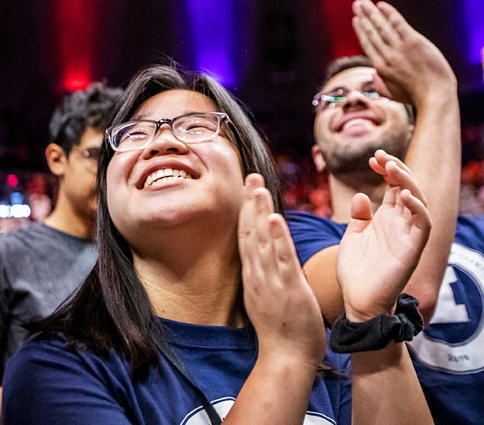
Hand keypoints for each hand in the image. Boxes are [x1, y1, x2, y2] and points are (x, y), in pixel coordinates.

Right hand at [238, 174, 325, 364]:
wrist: (285, 359)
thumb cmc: (282, 329)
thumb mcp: (269, 295)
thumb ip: (267, 274)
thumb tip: (268, 257)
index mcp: (255, 275)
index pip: (248, 237)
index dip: (247, 211)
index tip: (248, 188)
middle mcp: (257, 274)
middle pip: (250, 233)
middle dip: (250, 204)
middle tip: (250, 176)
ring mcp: (270, 281)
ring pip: (262, 241)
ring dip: (259, 213)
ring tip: (257, 188)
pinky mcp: (287, 289)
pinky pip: (281, 260)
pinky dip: (277, 239)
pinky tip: (274, 219)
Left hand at [336, 150, 431, 320]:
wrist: (357, 301)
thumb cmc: (356, 271)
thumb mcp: (353, 237)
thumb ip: (359, 217)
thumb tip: (363, 196)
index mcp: (386, 219)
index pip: (394, 186)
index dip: (387, 169)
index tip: (372, 158)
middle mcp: (400, 224)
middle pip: (408, 187)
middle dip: (397, 168)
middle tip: (380, 156)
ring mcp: (407, 235)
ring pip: (419, 201)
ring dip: (408, 181)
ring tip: (391, 167)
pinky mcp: (412, 249)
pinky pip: (422, 225)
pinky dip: (417, 208)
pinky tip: (404, 195)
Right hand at [352, 0, 455, 106]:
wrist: (434, 94)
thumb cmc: (415, 96)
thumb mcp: (392, 94)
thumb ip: (379, 85)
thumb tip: (373, 76)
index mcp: (380, 68)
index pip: (368, 44)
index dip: (361, 30)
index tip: (356, 20)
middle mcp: (387, 56)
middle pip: (372, 33)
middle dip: (363, 17)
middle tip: (356, 5)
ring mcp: (399, 48)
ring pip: (381, 26)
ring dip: (371, 12)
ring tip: (363, 3)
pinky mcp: (413, 42)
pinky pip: (397, 24)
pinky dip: (389, 14)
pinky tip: (381, 6)